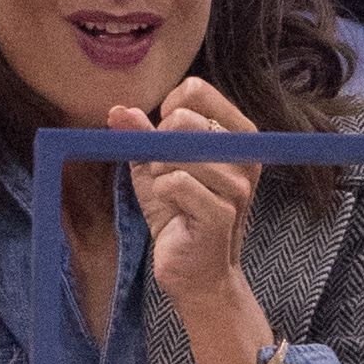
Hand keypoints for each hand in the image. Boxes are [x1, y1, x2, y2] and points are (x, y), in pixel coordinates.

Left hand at [111, 79, 272, 363]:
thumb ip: (141, 137)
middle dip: (158, 145)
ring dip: (159, 175)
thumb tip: (118, 110)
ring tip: (173, 197)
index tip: (164, 133)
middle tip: (164, 172)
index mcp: (238, 134)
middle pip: (183, 120)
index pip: (197, 90)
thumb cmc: (180, 214)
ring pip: (175, 154)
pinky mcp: (222, 213)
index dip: (167, 108)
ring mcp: (238, 186)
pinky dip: (162, 194)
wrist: (196, 273)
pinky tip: (175, 212)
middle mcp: (246, 155)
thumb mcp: (155, 168)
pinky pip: (175, 183)